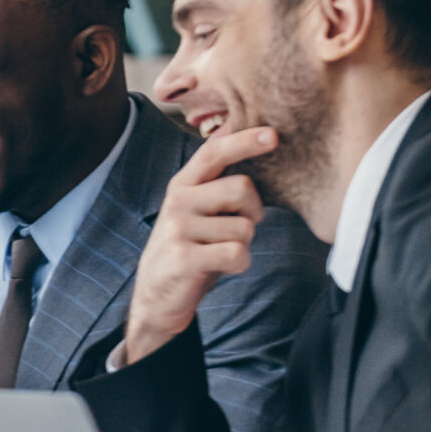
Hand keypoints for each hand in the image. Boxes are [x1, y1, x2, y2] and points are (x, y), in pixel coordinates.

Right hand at [120, 127, 277, 365]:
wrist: (157, 296)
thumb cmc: (189, 248)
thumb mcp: (197, 210)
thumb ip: (217, 183)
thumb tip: (242, 137)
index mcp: (182, 185)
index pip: (213, 153)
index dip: (244, 141)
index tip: (273, 135)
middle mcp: (177, 201)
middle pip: (242, 188)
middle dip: (254, 212)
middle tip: (240, 227)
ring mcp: (177, 229)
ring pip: (244, 227)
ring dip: (243, 244)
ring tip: (219, 252)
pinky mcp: (184, 257)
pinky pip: (237, 253)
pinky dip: (239, 265)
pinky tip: (220, 267)